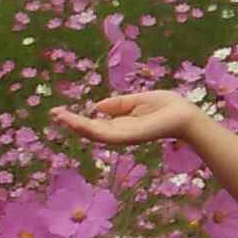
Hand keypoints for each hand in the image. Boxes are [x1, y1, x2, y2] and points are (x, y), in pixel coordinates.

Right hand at [52, 89, 206, 150]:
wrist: (184, 115)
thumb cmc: (166, 106)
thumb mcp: (136, 100)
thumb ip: (117, 104)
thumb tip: (96, 106)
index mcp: (121, 123)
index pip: (94, 122)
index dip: (77, 118)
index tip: (60, 111)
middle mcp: (118, 131)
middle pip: (89, 129)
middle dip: (71, 122)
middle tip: (53, 113)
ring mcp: (122, 136)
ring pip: (93, 133)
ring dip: (75, 125)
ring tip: (59, 116)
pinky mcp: (127, 136)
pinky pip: (104, 134)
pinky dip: (89, 129)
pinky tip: (76, 122)